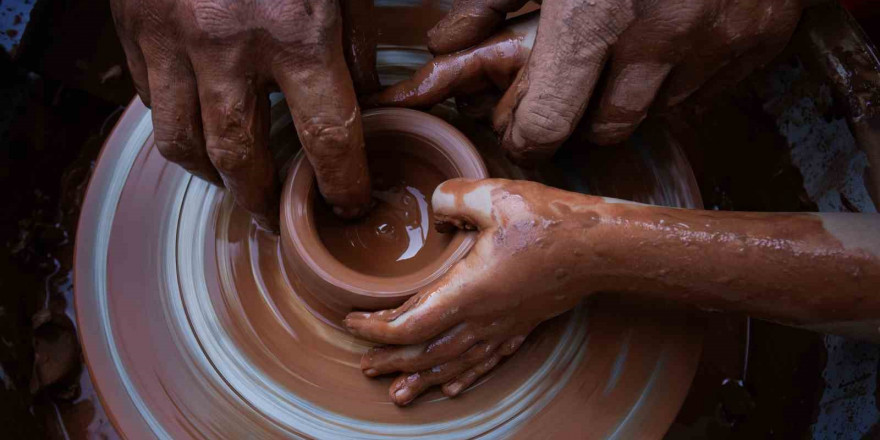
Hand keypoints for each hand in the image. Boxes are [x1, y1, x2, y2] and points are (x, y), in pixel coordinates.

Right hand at [111, 0, 372, 229]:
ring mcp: (171, 37)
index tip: (350, 206)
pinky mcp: (135, 26)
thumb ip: (355, 39)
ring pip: (180, 140)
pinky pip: (150, 99)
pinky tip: (197, 128)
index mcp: (294, 31)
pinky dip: (174, 123)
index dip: (342, 183)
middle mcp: (226, 44)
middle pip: (239, 156)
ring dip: (209, 175)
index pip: (326, 135)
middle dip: (261, 199)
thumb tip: (368, 98)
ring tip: (232, 186)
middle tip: (276, 219)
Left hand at [344, 178, 605, 405]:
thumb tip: (435, 209)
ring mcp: (504, 327)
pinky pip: (487, 360)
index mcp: (468, 291)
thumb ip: (452, 197)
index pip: (409, 325)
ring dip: (422, 378)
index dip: (375, 328)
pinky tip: (455, 386)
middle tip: (363, 367)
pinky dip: (464, 375)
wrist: (603, 246)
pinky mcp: (522, 325)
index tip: (352, 321)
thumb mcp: (495, 194)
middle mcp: (483, 318)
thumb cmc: (551, 221)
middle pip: (426, 353)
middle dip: (391, 361)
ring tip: (398, 393)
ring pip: (454, 364)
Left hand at [368, 0, 802, 161]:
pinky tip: (674, 37)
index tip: (522, 128)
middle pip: (603, 131)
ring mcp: (717, 43)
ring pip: (656, 114)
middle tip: (571, 88)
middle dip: (578, 120)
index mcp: (594, 15)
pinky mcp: (760, 40)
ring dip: (632, 97)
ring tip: (625, 47)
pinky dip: (683, 79)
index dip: (527, 135)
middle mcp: (659, 40)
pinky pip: (707, 91)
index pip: (548, 125)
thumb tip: (445, 44)